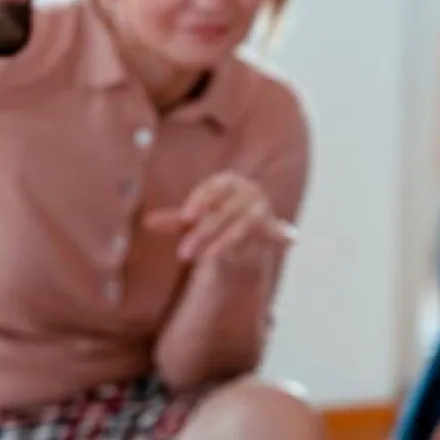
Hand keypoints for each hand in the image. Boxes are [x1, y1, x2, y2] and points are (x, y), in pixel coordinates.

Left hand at [144, 172, 294, 263]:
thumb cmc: (213, 215)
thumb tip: (146, 222)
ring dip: (225, 242)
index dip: (200, 201)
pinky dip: (284, 234)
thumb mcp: (192, 219)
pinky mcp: (273, 227)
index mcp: (228, 181)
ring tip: (209, 259)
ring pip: (243, 225)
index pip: (213, 188)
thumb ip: (174, 220)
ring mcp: (262, 208)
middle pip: (224, 211)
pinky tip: (292, 239)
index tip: (186, 217)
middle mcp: (248, 190)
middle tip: (183, 254)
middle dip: (204, 233)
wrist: (243, 224)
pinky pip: (277, 231)